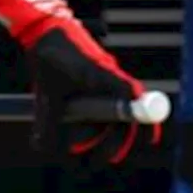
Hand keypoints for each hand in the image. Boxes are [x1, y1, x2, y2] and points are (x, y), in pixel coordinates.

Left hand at [0, 0, 162, 164]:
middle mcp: (111, 82)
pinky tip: (77, 136)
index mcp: (105, 78)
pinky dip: (92, 126)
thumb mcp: (48, 92)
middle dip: (117, 142)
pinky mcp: (94, 88)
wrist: (44, 32)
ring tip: (76, 147)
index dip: (146, 120)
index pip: (134, 100)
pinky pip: (100, 111)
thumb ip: (48, 121)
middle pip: (127, 117)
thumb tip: (43, 148)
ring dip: (98, 136)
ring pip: (111, 117)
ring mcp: (105, 85)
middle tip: (100, 160)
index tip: (149, 141)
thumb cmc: (51, 56)